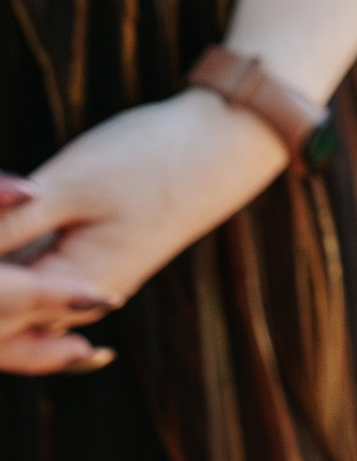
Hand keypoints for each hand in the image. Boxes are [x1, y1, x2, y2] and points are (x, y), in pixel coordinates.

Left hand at [0, 91, 280, 369]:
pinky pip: (39, 280)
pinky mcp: (99, 254)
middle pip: (1, 319)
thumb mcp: (72, 184)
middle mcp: (80, 297)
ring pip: (17, 300)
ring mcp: (92, 277)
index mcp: (68, 287)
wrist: (229, 141)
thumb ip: (8, 222)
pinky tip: (10, 244)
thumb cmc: (153, 157)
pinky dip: (13, 272)